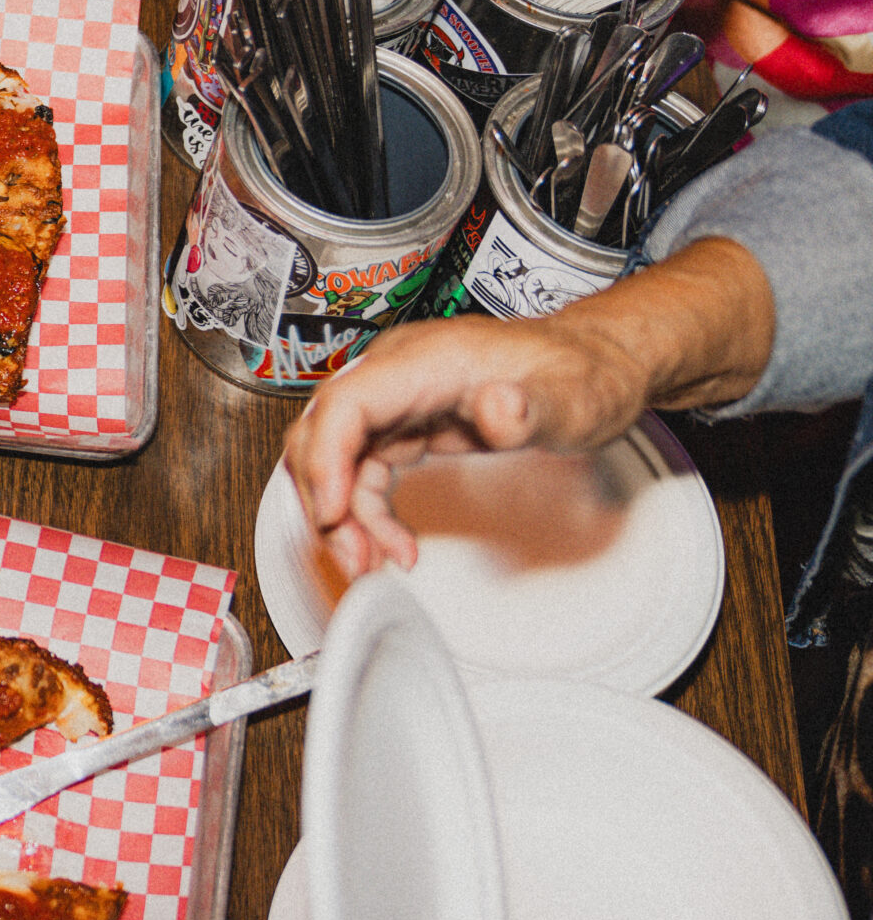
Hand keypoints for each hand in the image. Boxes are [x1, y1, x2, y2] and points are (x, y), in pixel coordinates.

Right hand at [280, 315, 651, 577]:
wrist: (595, 364)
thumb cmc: (581, 374)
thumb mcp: (573, 397)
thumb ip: (534, 407)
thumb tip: (499, 408)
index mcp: (427, 359)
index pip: (347, 402)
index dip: (326, 459)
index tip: (334, 513)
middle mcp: (398, 372)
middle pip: (324, 431)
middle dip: (326, 498)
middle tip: (354, 555)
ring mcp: (396, 396)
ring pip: (334, 454)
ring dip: (341, 512)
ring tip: (369, 560)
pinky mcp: (402, 421)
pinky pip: (359, 466)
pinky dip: (364, 508)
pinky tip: (388, 539)